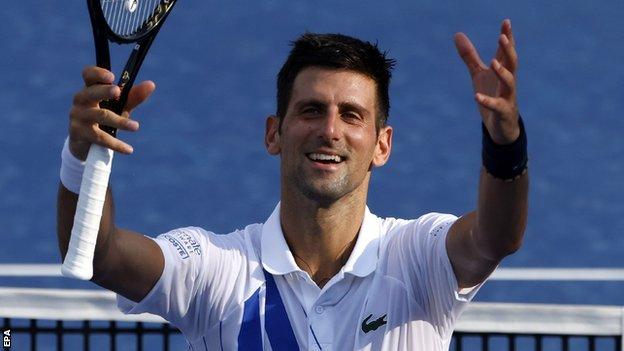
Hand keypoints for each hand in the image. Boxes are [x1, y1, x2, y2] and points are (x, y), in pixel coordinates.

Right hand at [68, 66, 155, 159]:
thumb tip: (151, 84)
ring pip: (100, 116)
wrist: (87, 145)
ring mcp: (78, 116)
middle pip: (91, 93)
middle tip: (117, 92)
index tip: (111, 76)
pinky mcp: (78, 133)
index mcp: (90, 89)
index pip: (88, 75)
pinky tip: (129, 150)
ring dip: (119, 121)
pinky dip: (116, 144)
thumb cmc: (105, 119)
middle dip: (104, 91)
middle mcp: (81, 100)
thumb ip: (134, 96)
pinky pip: (99, 138)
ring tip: (136, 126)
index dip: (97, 73)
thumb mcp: (120, 107)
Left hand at [455, 19, 519, 144]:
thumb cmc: (492, 95)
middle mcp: (508, 81)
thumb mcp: (478, 74)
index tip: (506, 22)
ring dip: (502, 72)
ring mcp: (507, 96)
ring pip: (509, 82)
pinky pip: (496, 105)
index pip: (506, 52)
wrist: (501, 126)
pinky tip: (476, 96)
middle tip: (503, 36)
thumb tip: (457, 34)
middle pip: (512, 63)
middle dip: (508, 50)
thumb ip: (470, 56)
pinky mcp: (502, 111)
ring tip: (493, 61)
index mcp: (503, 71)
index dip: (507, 37)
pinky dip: (487, 101)